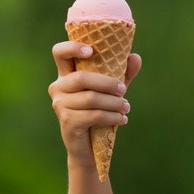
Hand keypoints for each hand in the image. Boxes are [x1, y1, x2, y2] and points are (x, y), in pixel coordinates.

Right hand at [48, 42, 141, 169]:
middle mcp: (58, 87)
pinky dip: (112, 117)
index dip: (72, 47)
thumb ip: (123, 73)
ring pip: (91, 99)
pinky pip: (93, 116)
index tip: (91, 50)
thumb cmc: (100, 110)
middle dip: (108, 83)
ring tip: (126, 107)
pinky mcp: (67, 122)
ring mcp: (60, 105)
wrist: (91, 146)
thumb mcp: (112, 90)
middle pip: (82, 78)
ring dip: (114, 103)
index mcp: (67, 74)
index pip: (59, 53)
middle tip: (124, 90)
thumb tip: (135, 57)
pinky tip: (122, 119)